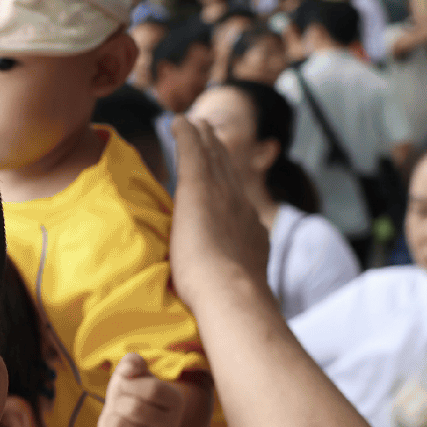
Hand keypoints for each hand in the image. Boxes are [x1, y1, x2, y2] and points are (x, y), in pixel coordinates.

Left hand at [97, 353, 186, 426]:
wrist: (130, 422)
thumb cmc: (132, 393)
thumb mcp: (134, 373)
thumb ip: (132, 363)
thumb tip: (129, 367)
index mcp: (175, 401)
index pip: (153, 390)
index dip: (130, 384)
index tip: (124, 383)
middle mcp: (170, 425)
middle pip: (133, 408)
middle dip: (118, 401)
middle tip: (120, 404)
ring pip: (119, 425)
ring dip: (110, 417)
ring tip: (118, 417)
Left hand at [167, 111, 268, 315]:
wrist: (230, 293)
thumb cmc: (228, 304)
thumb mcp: (236, 290)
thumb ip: (231, 284)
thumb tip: (229, 298)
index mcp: (249, 232)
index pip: (236, 202)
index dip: (230, 185)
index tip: (225, 176)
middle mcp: (240, 208)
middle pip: (228, 172)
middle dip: (220, 153)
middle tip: (211, 134)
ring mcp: (222, 196)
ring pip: (213, 158)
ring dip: (204, 139)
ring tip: (196, 124)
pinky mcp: (199, 190)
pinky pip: (192, 153)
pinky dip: (186, 136)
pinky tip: (178, 122)